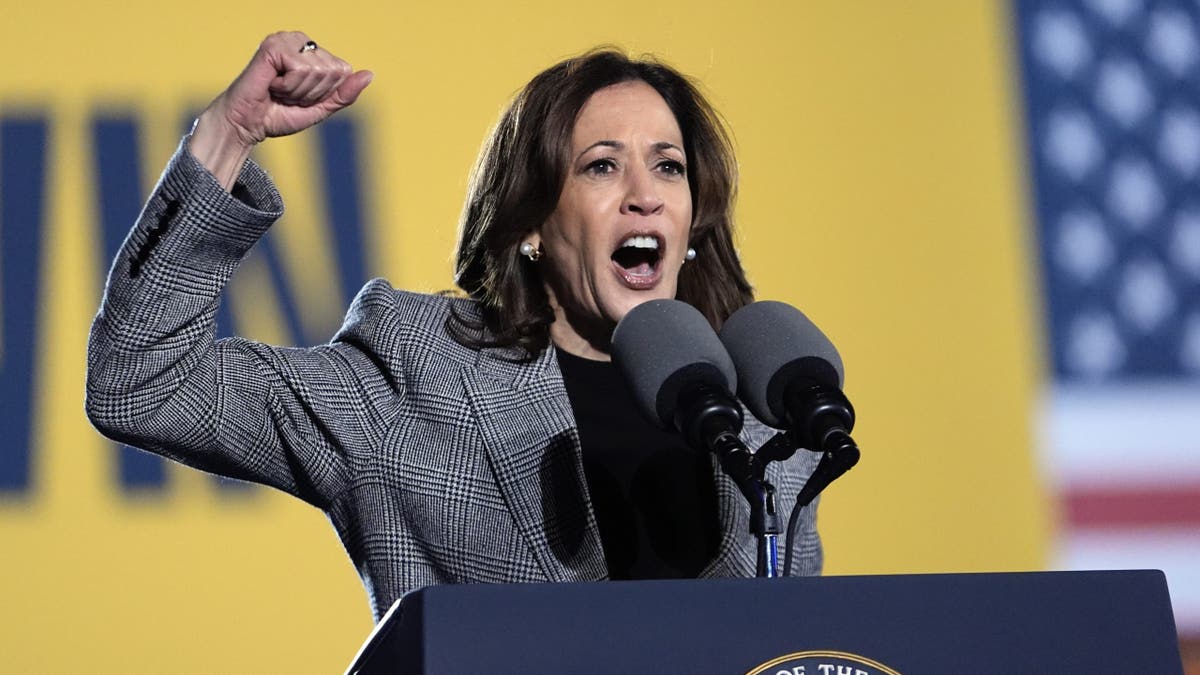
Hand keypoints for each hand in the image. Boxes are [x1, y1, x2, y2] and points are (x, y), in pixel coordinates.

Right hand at [190, 31, 372, 187]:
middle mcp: (301, 41)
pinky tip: (271, 85)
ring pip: (317, 71)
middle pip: (333, 71)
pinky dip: (287, 86)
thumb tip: (369, 74)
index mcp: (314, 52)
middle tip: (288, 95)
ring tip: (279, 91)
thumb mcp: (321, 107)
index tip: (302, 97)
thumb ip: (345, 93)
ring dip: (298, 91)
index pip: (343, 71)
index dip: (325, 93)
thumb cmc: (279, 114)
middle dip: (313, 93)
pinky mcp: (273, 46)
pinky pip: (299, 69)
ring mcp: (286, 40)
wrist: (248, 124)